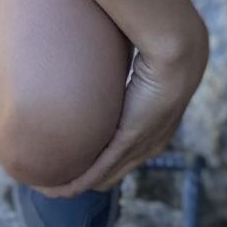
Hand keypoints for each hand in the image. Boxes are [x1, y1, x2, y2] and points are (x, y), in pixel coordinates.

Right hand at [40, 26, 209, 196]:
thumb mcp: (140, 59)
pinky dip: (75, 183)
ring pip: (103, 177)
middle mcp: (151, 144)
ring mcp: (141, 146)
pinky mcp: (128, 141)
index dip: (101, 154)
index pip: (126, 152)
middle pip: (112, 172)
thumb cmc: (161, 45)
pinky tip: (56, 188)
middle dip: (83, 175)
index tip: (77, 150)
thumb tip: (99, 39)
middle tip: (54, 171)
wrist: (177, 49)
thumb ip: (119, 58)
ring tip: (48, 185)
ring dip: (75, 183)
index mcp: (157, 126)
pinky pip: (97, 172)